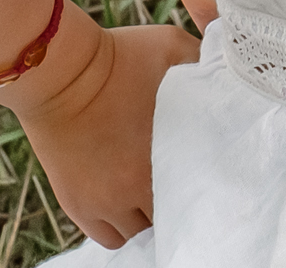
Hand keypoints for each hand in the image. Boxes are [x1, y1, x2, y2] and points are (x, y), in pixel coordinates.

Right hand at [11, 20, 199, 246]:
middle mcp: (135, 188)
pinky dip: (121, 228)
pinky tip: (127, 206)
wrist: (58, 69)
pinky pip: (108, 238)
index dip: (206, 186)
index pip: (201, 192)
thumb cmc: (119, 54)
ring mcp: (103, 202)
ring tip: (152, 194)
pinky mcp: (77, 205)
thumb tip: (228, 74)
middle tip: (182, 183)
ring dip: (149, 219)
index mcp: (168, 154)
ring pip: (139, 234)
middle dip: (180, 203)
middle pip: (172, 218)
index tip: (208, 173)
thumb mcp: (174, 48)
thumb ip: (205, 64)